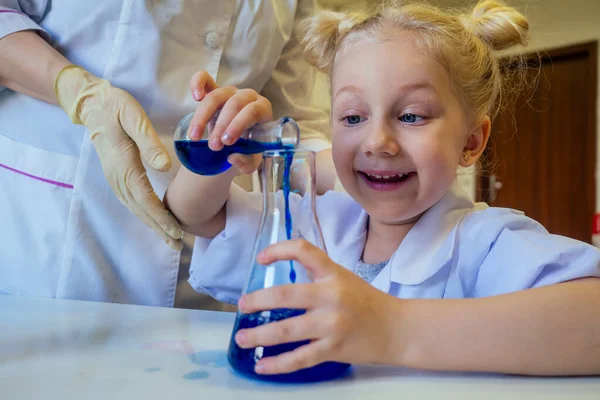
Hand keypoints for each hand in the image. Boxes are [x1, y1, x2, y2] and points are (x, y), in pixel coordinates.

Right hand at [54, 65, 182, 249]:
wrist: (93, 104)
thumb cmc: (116, 107)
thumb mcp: (134, 117)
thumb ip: (149, 142)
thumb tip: (164, 167)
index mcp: (124, 164)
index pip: (145, 197)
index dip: (161, 216)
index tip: (176, 230)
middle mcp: (117, 176)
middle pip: (140, 209)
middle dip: (160, 228)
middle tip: (178, 245)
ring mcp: (114, 178)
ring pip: (135, 208)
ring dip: (153, 225)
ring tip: (170, 240)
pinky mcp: (116, 176)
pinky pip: (131, 201)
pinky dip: (144, 214)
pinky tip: (154, 222)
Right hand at [187, 71, 271, 174]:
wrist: (235, 143)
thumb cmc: (247, 148)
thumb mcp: (250, 161)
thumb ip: (246, 163)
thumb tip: (233, 158)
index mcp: (262, 110)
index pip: (252, 111)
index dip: (238, 125)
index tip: (227, 142)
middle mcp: (247, 97)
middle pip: (233, 104)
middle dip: (221, 126)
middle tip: (214, 147)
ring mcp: (230, 91)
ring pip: (216, 96)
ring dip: (203, 117)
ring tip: (195, 137)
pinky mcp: (213, 89)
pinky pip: (205, 79)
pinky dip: (198, 83)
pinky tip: (195, 97)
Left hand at [235, 239, 395, 374]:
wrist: (397, 329)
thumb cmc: (366, 302)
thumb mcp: (343, 278)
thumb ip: (316, 275)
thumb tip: (281, 275)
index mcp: (333, 274)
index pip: (303, 251)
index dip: (279, 250)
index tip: (261, 259)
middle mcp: (331, 296)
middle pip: (285, 295)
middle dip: (257, 301)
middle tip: (242, 306)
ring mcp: (331, 325)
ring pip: (286, 331)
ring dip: (259, 335)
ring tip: (242, 338)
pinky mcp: (333, 350)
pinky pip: (299, 359)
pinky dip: (277, 364)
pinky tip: (261, 365)